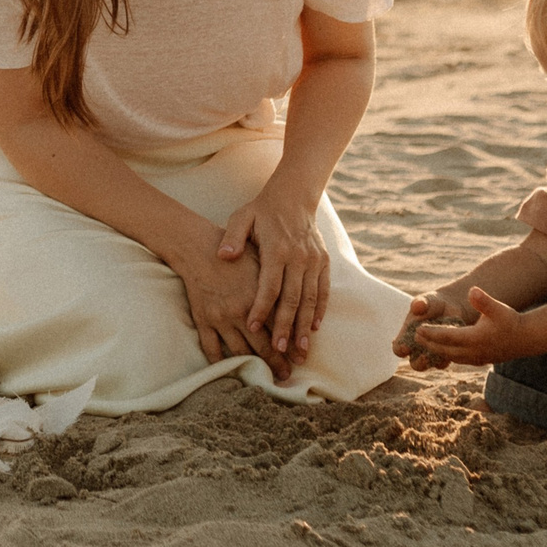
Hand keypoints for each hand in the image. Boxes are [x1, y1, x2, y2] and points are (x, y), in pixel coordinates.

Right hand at [173, 248, 291, 379]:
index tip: (301, 356)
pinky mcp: (202, 320)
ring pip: (240, 351)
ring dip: (255, 366)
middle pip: (263, 346)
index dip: (291, 345)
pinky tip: (229, 369)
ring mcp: (220, 318)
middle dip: (278, 363)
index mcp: (258, 297)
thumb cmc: (235, 253)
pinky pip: (211, 348)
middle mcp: (240, 312)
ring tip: (266, 376)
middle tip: (287, 374)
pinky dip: (220, 362)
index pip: (279, 328)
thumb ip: (278, 286)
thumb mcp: (262, 264)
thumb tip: (298, 306)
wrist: (198, 247)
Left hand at [218, 189, 331, 363]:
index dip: (260, 308)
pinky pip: (323, 290)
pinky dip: (320, 309)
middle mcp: (298, 257)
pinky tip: (314, 328)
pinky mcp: (323, 261)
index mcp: (276, 249)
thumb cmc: (261, 211)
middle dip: (285, 326)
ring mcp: (313, 260)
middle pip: (292, 298)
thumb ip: (232, 237)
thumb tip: (222, 255)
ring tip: (300, 349)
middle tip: (279, 351)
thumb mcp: (242, 217)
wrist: (293, 196)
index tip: (251, 327)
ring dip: (304, 325)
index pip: (268, 286)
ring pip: (310, 299)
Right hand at [392, 290, 471, 371]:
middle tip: (425, 356)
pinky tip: (453, 350)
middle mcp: (417, 348)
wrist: (451, 307)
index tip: (406, 347)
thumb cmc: (432, 303)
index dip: (400, 349)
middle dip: (419, 362)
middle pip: (414, 363)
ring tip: (441, 355)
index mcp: (406, 336)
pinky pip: (445, 361)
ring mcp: (432, 352)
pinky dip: (448, 357)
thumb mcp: (426, 301)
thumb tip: (417, 306)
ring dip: (435, 362)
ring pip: (431, 364)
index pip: (398, 348)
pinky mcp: (446, 354)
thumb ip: (420, 303)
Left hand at [409, 287, 530, 367]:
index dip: (431, 333)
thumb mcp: (498, 308)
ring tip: (423, 344)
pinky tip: (442, 352)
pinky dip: (448, 356)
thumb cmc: (511, 320)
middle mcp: (474, 351)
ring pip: (452, 356)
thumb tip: (472, 290)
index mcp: (475, 338)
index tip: (417, 329)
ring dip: (437, 352)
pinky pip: (460, 360)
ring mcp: (478, 358)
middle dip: (429, 344)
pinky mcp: (482, 360)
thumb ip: (483, 301)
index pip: (447, 337)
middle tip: (413, 337)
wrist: (527, 338)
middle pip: (445, 349)